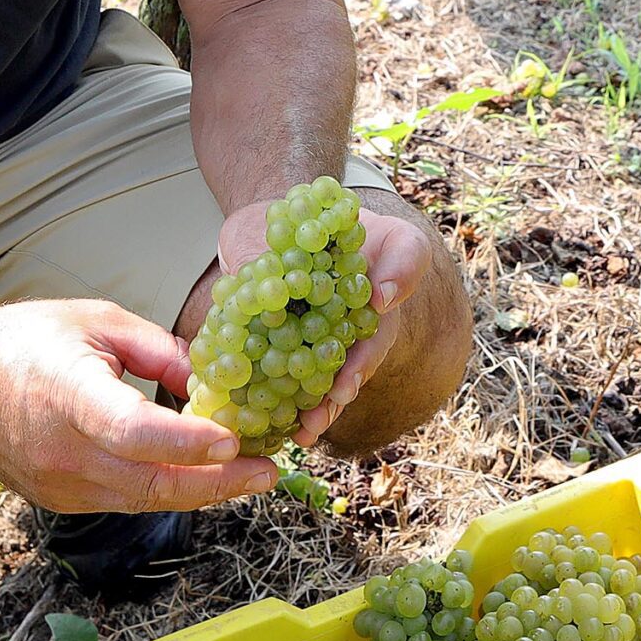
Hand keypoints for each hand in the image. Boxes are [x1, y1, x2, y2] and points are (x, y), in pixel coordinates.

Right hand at [0, 299, 280, 513]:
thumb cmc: (23, 342)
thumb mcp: (97, 321)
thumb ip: (159, 352)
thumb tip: (215, 380)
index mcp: (68, 395)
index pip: (131, 430)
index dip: (186, 440)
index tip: (232, 438)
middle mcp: (63, 452)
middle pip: (151, 483)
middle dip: (219, 483)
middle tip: (269, 470)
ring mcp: (60, 486)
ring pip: (144, 501)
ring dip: (201, 491)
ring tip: (249, 473)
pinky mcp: (60, 502)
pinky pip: (125, 501)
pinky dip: (166, 490)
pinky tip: (199, 473)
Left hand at [212, 196, 433, 449]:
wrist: (292, 214)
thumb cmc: (355, 229)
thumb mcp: (395, 236)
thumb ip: (405, 261)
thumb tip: (385, 299)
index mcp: (365, 325)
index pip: (365, 353)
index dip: (355, 372)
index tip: (343, 389)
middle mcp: (331, 339)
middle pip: (328, 378)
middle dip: (321, 404)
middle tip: (310, 424)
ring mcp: (294, 337)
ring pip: (292, 377)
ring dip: (287, 404)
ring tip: (281, 426)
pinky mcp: (258, 330)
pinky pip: (253, 356)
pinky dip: (245, 375)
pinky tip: (235, 400)